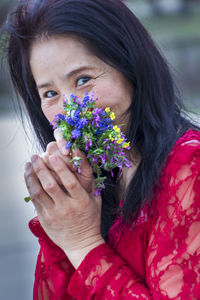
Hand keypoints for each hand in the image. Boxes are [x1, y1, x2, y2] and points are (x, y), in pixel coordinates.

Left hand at [24, 151, 104, 267]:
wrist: (81, 243)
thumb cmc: (90, 219)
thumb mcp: (96, 201)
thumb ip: (90, 183)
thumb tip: (83, 164)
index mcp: (82, 202)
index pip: (70, 182)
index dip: (61, 168)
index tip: (53, 156)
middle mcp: (67, 207)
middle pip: (51, 185)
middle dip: (41, 168)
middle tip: (35, 156)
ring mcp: (54, 214)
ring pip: (39, 192)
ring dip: (32, 176)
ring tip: (28, 164)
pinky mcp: (44, 218)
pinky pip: (34, 200)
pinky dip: (30, 186)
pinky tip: (28, 176)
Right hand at [41, 128, 93, 192]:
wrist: (77, 200)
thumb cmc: (83, 185)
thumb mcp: (87, 173)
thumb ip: (83, 161)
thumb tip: (76, 149)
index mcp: (67, 147)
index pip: (59, 133)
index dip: (62, 140)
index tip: (68, 152)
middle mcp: (55, 152)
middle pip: (51, 146)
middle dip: (61, 157)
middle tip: (72, 169)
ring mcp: (45, 161)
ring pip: (44, 158)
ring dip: (54, 168)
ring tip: (65, 180)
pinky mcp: (38, 172)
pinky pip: (36, 169)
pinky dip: (44, 175)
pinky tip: (52, 182)